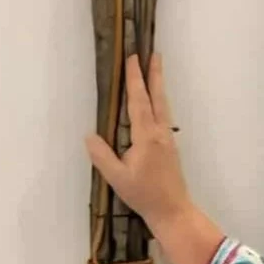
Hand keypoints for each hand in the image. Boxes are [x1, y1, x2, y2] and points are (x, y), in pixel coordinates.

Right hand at [84, 54, 194, 231]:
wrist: (173, 210)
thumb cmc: (144, 195)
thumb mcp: (117, 178)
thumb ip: (102, 156)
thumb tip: (90, 136)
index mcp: (146, 136)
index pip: (138, 101)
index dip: (134, 79)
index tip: (132, 59)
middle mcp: (160, 132)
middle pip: (157, 97)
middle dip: (154, 74)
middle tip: (153, 53)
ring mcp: (168, 138)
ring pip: (163, 105)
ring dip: (158, 85)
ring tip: (156, 69)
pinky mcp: (170, 146)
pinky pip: (163, 115)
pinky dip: (159, 101)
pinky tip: (155, 102)